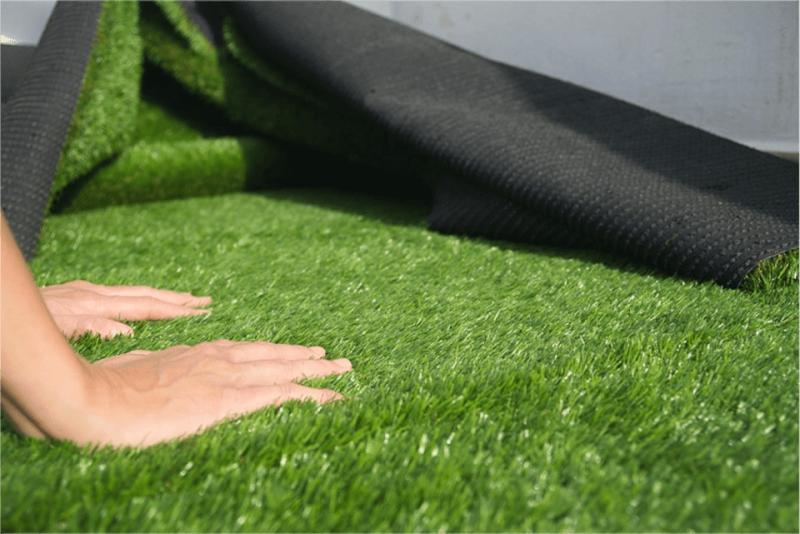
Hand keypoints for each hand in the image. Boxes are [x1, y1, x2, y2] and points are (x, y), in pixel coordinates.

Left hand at [40, 280, 210, 338]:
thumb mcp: (49, 331)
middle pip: (142, 295)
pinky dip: (134, 300)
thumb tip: (126, 330)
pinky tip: (134, 306)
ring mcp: (79, 292)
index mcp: (91, 304)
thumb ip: (87, 328)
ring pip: (129, 294)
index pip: (144, 306)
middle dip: (175, 299)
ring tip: (181, 300)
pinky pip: (113, 296)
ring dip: (157, 298)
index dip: (174, 309)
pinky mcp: (69, 295)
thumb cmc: (17, 329)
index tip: (201, 310)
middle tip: (205, 301)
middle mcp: (89, 294)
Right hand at [82, 340, 350, 446]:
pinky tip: (333, 398)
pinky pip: (283, 394)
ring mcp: (226, 376)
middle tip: (332, 357)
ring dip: (317, 370)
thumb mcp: (133, 372)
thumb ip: (153, 371)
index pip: (244, 351)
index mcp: (195, 354)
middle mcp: (217, 358)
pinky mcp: (230, 399)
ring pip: (285, 368)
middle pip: (272, 354)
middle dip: (304, 356)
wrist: (91, 399)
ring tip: (343, 370)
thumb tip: (155, 371)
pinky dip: (312, 395)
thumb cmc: (101, 389)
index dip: (271, 352)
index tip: (290, 352)